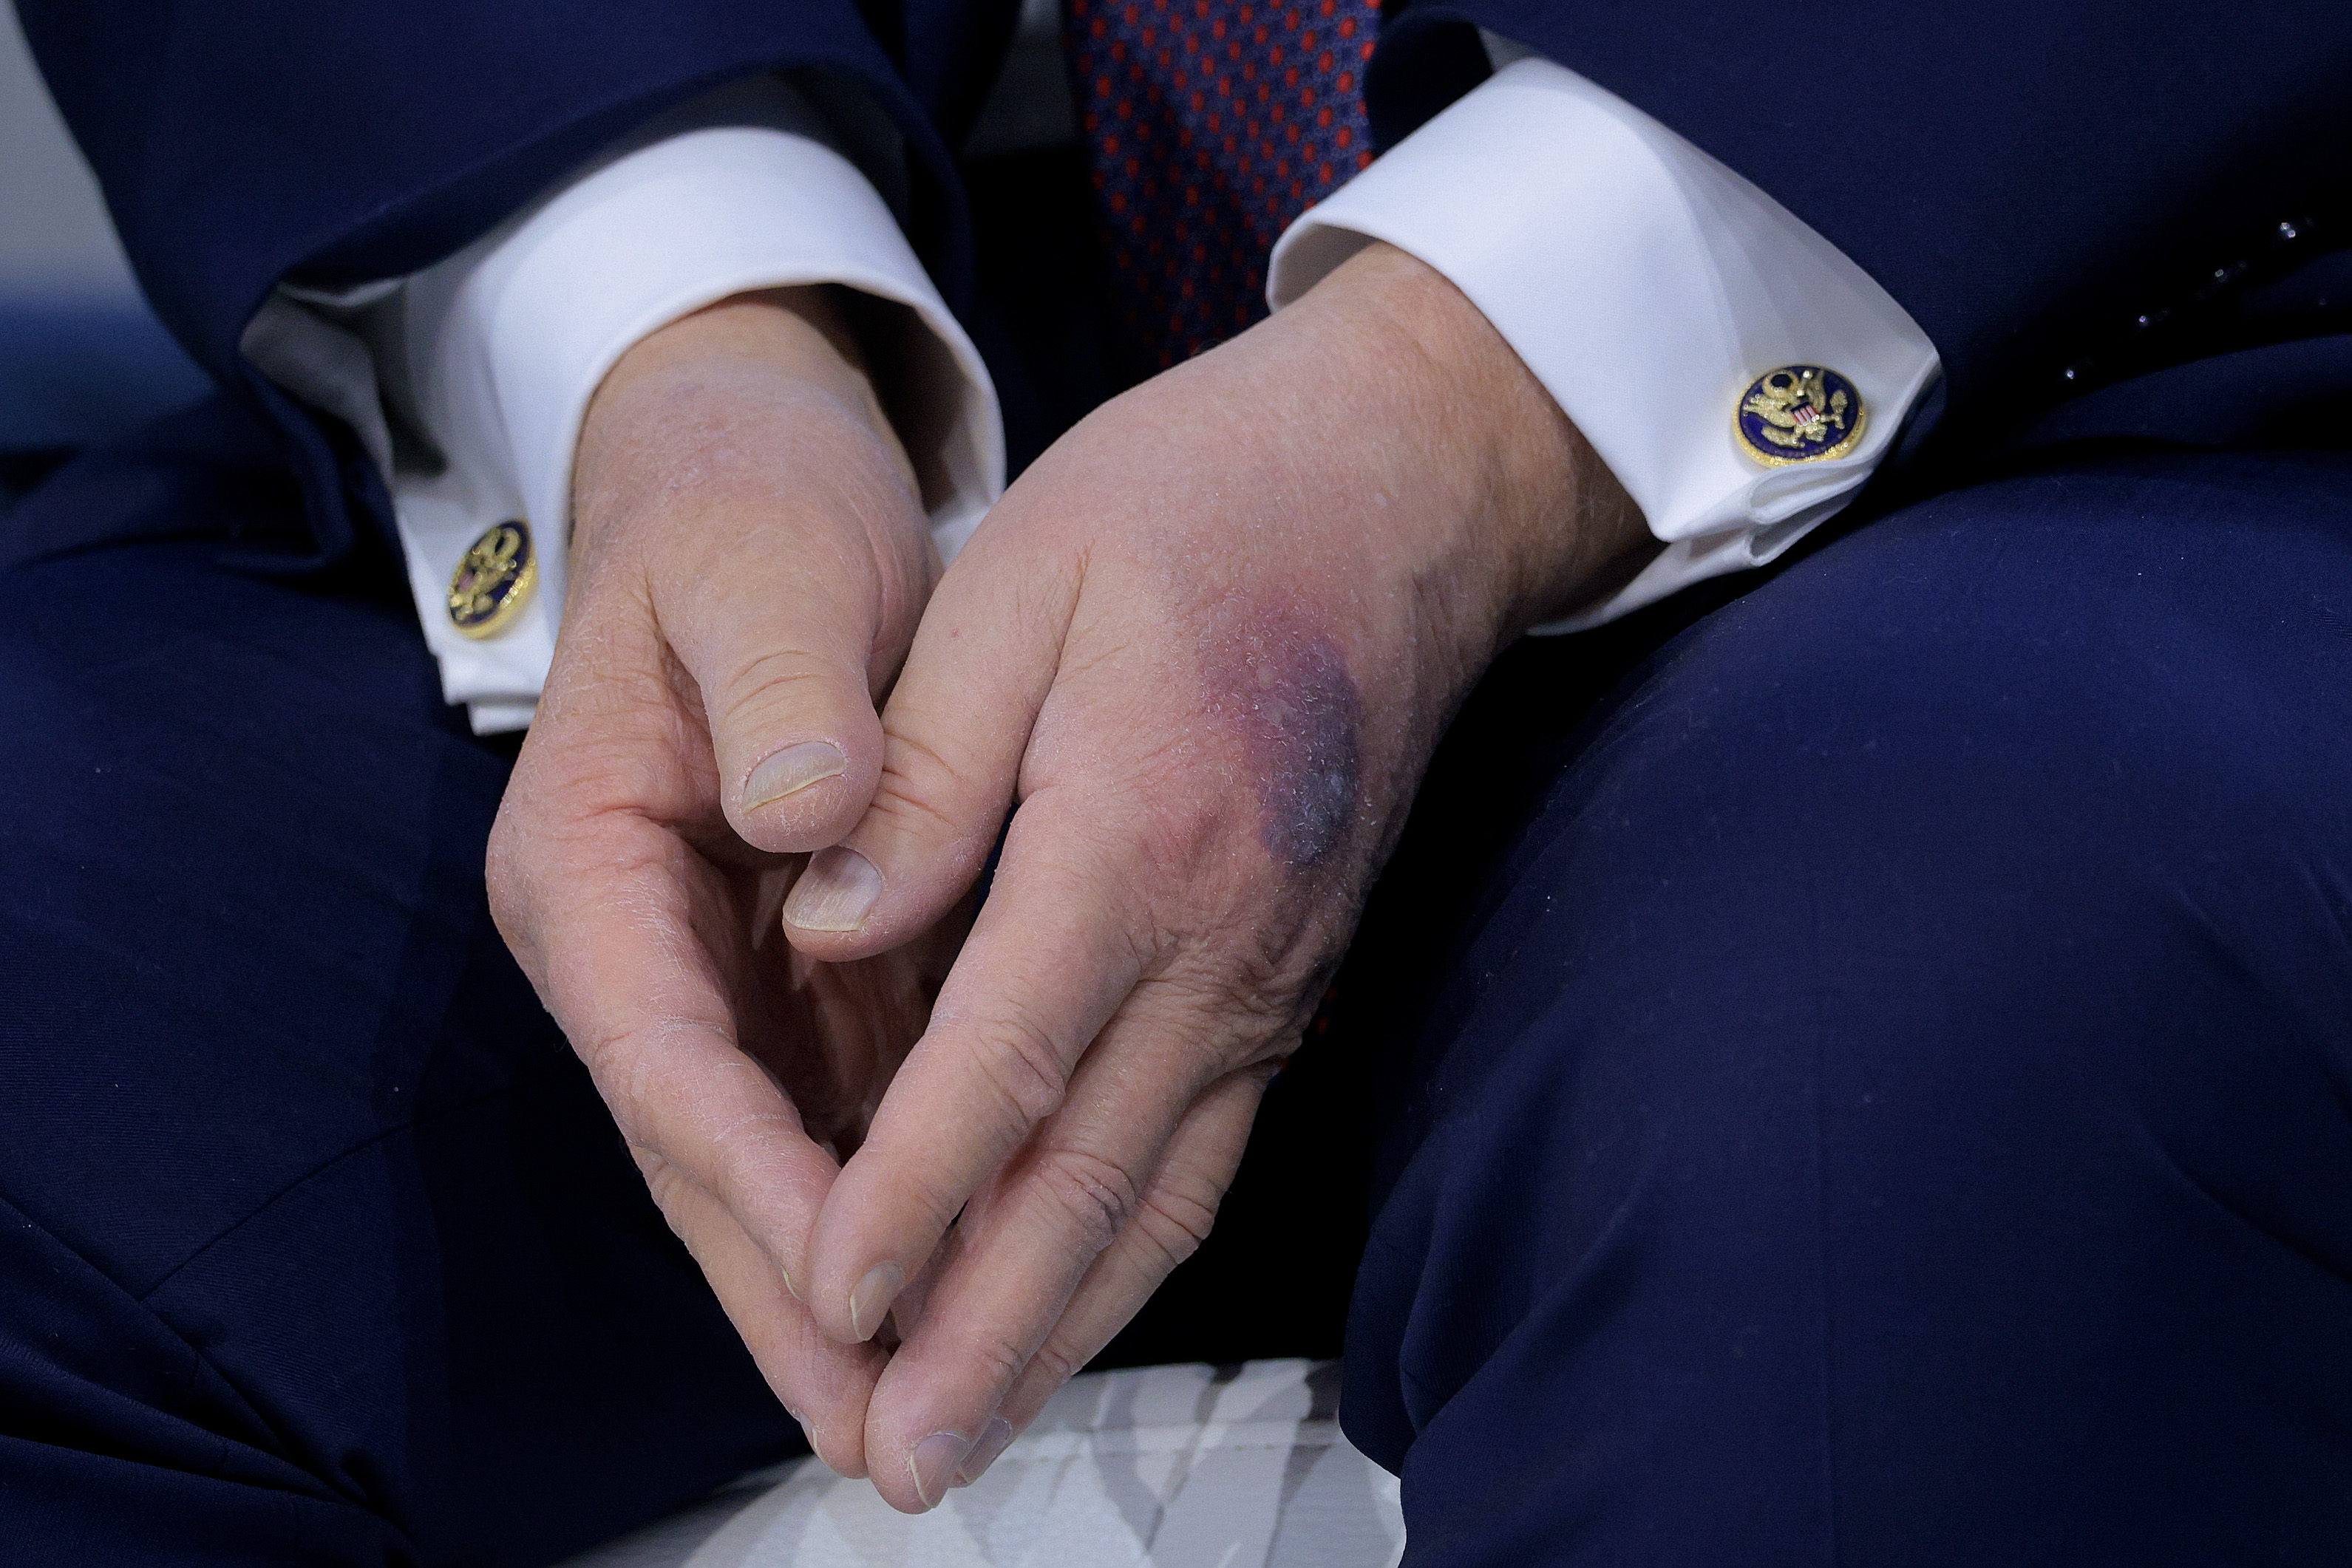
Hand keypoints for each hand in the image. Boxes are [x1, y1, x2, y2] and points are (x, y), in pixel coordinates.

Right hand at [485, 288, 957, 1474]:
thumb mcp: (759, 575)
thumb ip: (778, 692)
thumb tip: (814, 813)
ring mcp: (714, 964)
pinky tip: (962, 1269)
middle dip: (790, 1286)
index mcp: (589, 864)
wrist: (753, 479)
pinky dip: (890, 1191)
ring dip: (842, 1275)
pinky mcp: (791, 961)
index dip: (748, 1171)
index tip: (846, 1268)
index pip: (663, 1053)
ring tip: (924, 1398)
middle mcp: (637, 942)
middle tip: (878, 1421)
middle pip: (705, 1148)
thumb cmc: (743, 517)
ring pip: (772, 1152)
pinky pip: (835, 1103)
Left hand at [779, 241, 1647, 1508]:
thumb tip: (830, 928)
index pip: (1007, 1062)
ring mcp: (1276, 968)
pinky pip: (1210, 1143)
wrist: (1406, 485)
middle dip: (987, 1333)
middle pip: (1094, 1178)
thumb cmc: (1200, 504)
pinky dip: (1132, 1249)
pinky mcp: (1292, 971)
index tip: (823, 1301)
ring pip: (1163, 1189)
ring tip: (971, 1431)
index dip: (908, 1197)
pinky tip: (1074, 1303)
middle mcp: (1227, 937)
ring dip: (1063, 1326)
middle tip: (899, 1460)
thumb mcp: (1026, 578)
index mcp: (1141, 832)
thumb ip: (930, 770)